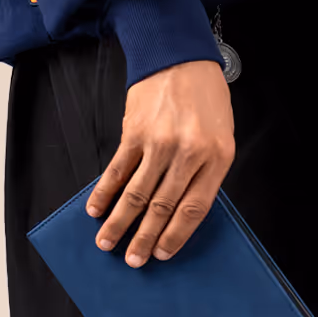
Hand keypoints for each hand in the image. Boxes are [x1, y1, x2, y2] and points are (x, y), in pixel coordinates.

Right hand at [86, 61, 235, 266]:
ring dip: (119, 223)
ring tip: (107, 243)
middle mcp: (188, 153)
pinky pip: (117, 169)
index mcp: (217, 158)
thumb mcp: (221, 136)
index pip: (195, 208)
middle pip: (163, 206)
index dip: (177, 235)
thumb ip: (205, 171)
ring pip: (136, 193)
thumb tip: (181, 209)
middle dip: (145, 238)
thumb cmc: (206, 99)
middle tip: (133, 261)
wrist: (180, 55)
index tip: (163, 253)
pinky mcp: (134, 132)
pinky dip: (104, 192)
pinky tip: (96, 210)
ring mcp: (159, 143)